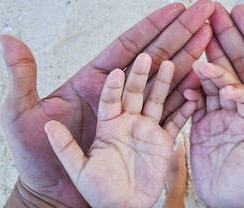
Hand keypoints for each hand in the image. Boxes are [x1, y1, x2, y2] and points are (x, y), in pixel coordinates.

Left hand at [0, 0, 213, 206]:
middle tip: (204, 12)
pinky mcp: (151, 141)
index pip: (128, 47)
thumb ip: (22, 77)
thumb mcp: (19, 115)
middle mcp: (122, 98)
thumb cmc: (34, 160)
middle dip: (180, 34)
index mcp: (95, 85)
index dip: (153, 27)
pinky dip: (190, 101)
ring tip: (209, 40)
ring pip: (170, 83)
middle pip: (156, 59)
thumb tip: (6, 38)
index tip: (175, 9)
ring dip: (191, 60)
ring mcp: (138, 119)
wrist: (54, 200)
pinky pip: (175, 117)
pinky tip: (204, 83)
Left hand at [44, 54, 196, 206]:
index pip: (110, 93)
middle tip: (151, 54)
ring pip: (158, 100)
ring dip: (166, 82)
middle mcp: (126, 120)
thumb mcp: (73, 169)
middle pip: (136, 90)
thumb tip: (49, 125)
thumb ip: (63, 146)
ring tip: (175, 62)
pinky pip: (175, 123)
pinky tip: (193, 96)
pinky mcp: (161, 143)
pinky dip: (184, 110)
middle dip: (144, 71)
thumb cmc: (87, 189)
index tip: (120, 70)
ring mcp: (145, 130)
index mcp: (105, 121)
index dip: (115, 82)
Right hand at [189, 60, 243, 207]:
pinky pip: (195, 106)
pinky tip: (185, 91)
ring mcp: (218, 121)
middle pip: (227, 87)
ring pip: (210, 92)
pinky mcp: (201, 127)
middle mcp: (236, 118)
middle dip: (217, 73)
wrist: (225, 204)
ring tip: (192, 69)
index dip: (238, 89)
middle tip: (203, 64)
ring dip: (202, 79)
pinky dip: (190, 96)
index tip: (226, 90)